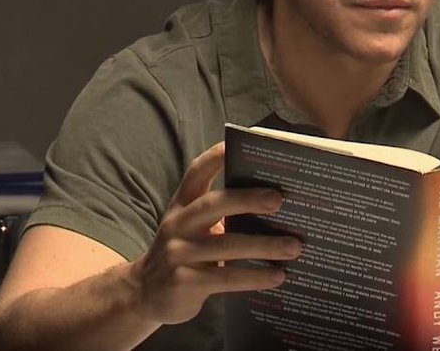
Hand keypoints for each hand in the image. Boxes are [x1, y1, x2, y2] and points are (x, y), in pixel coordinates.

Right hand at [125, 142, 300, 324]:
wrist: (145, 293)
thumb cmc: (182, 254)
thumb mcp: (192, 229)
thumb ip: (219, 215)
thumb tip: (272, 206)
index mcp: (181, 205)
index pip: (196, 172)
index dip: (216, 157)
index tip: (238, 145)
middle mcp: (177, 224)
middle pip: (214, 204)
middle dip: (248, 199)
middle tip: (279, 199)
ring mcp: (179, 253)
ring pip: (227, 245)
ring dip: (264, 245)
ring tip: (293, 246)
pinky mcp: (185, 282)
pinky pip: (226, 277)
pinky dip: (255, 276)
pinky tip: (278, 276)